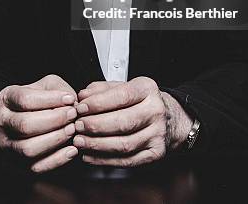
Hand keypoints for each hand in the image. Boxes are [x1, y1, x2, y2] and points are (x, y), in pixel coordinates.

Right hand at [0, 74, 78, 172]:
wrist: (21, 120)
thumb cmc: (37, 100)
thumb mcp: (45, 85)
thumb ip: (58, 89)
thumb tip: (71, 103)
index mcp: (6, 98)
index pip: (25, 99)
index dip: (50, 100)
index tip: (70, 99)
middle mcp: (1, 123)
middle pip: (25, 125)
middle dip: (54, 120)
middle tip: (73, 115)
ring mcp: (6, 146)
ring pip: (29, 148)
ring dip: (55, 139)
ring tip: (72, 129)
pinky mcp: (17, 165)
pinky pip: (36, 167)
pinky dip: (57, 160)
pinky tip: (71, 149)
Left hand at [73, 76, 192, 166]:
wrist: (170, 118)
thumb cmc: (141, 101)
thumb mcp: (125, 87)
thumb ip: (102, 89)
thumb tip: (82, 96)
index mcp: (148, 89)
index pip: (122, 96)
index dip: (98, 103)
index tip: (80, 107)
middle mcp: (156, 111)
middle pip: (123, 122)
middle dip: (95, 125)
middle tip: (77, 125)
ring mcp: (157, 134)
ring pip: (124, 144)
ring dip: (97, 145)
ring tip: (79, 141)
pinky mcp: (155, 153)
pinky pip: (127, 161)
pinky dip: (104, 160)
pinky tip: (89, 155)